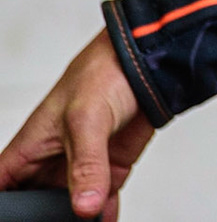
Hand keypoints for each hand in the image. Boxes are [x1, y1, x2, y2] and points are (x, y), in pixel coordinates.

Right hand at [0, 32, 153, 220]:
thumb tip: (84, 205)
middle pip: (35, 203)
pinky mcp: (111, 168)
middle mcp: (52, 161)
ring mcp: (83, 166)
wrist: (151, 62)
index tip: (18, 219)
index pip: (3, 186)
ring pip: (70, 206)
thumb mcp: (86, 119)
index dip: (6, 207)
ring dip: (76, 220)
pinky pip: (102, 202)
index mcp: (29, 147)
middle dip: (43, 218)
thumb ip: (86, 165)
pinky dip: (103, 215)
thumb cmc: (104, 73)